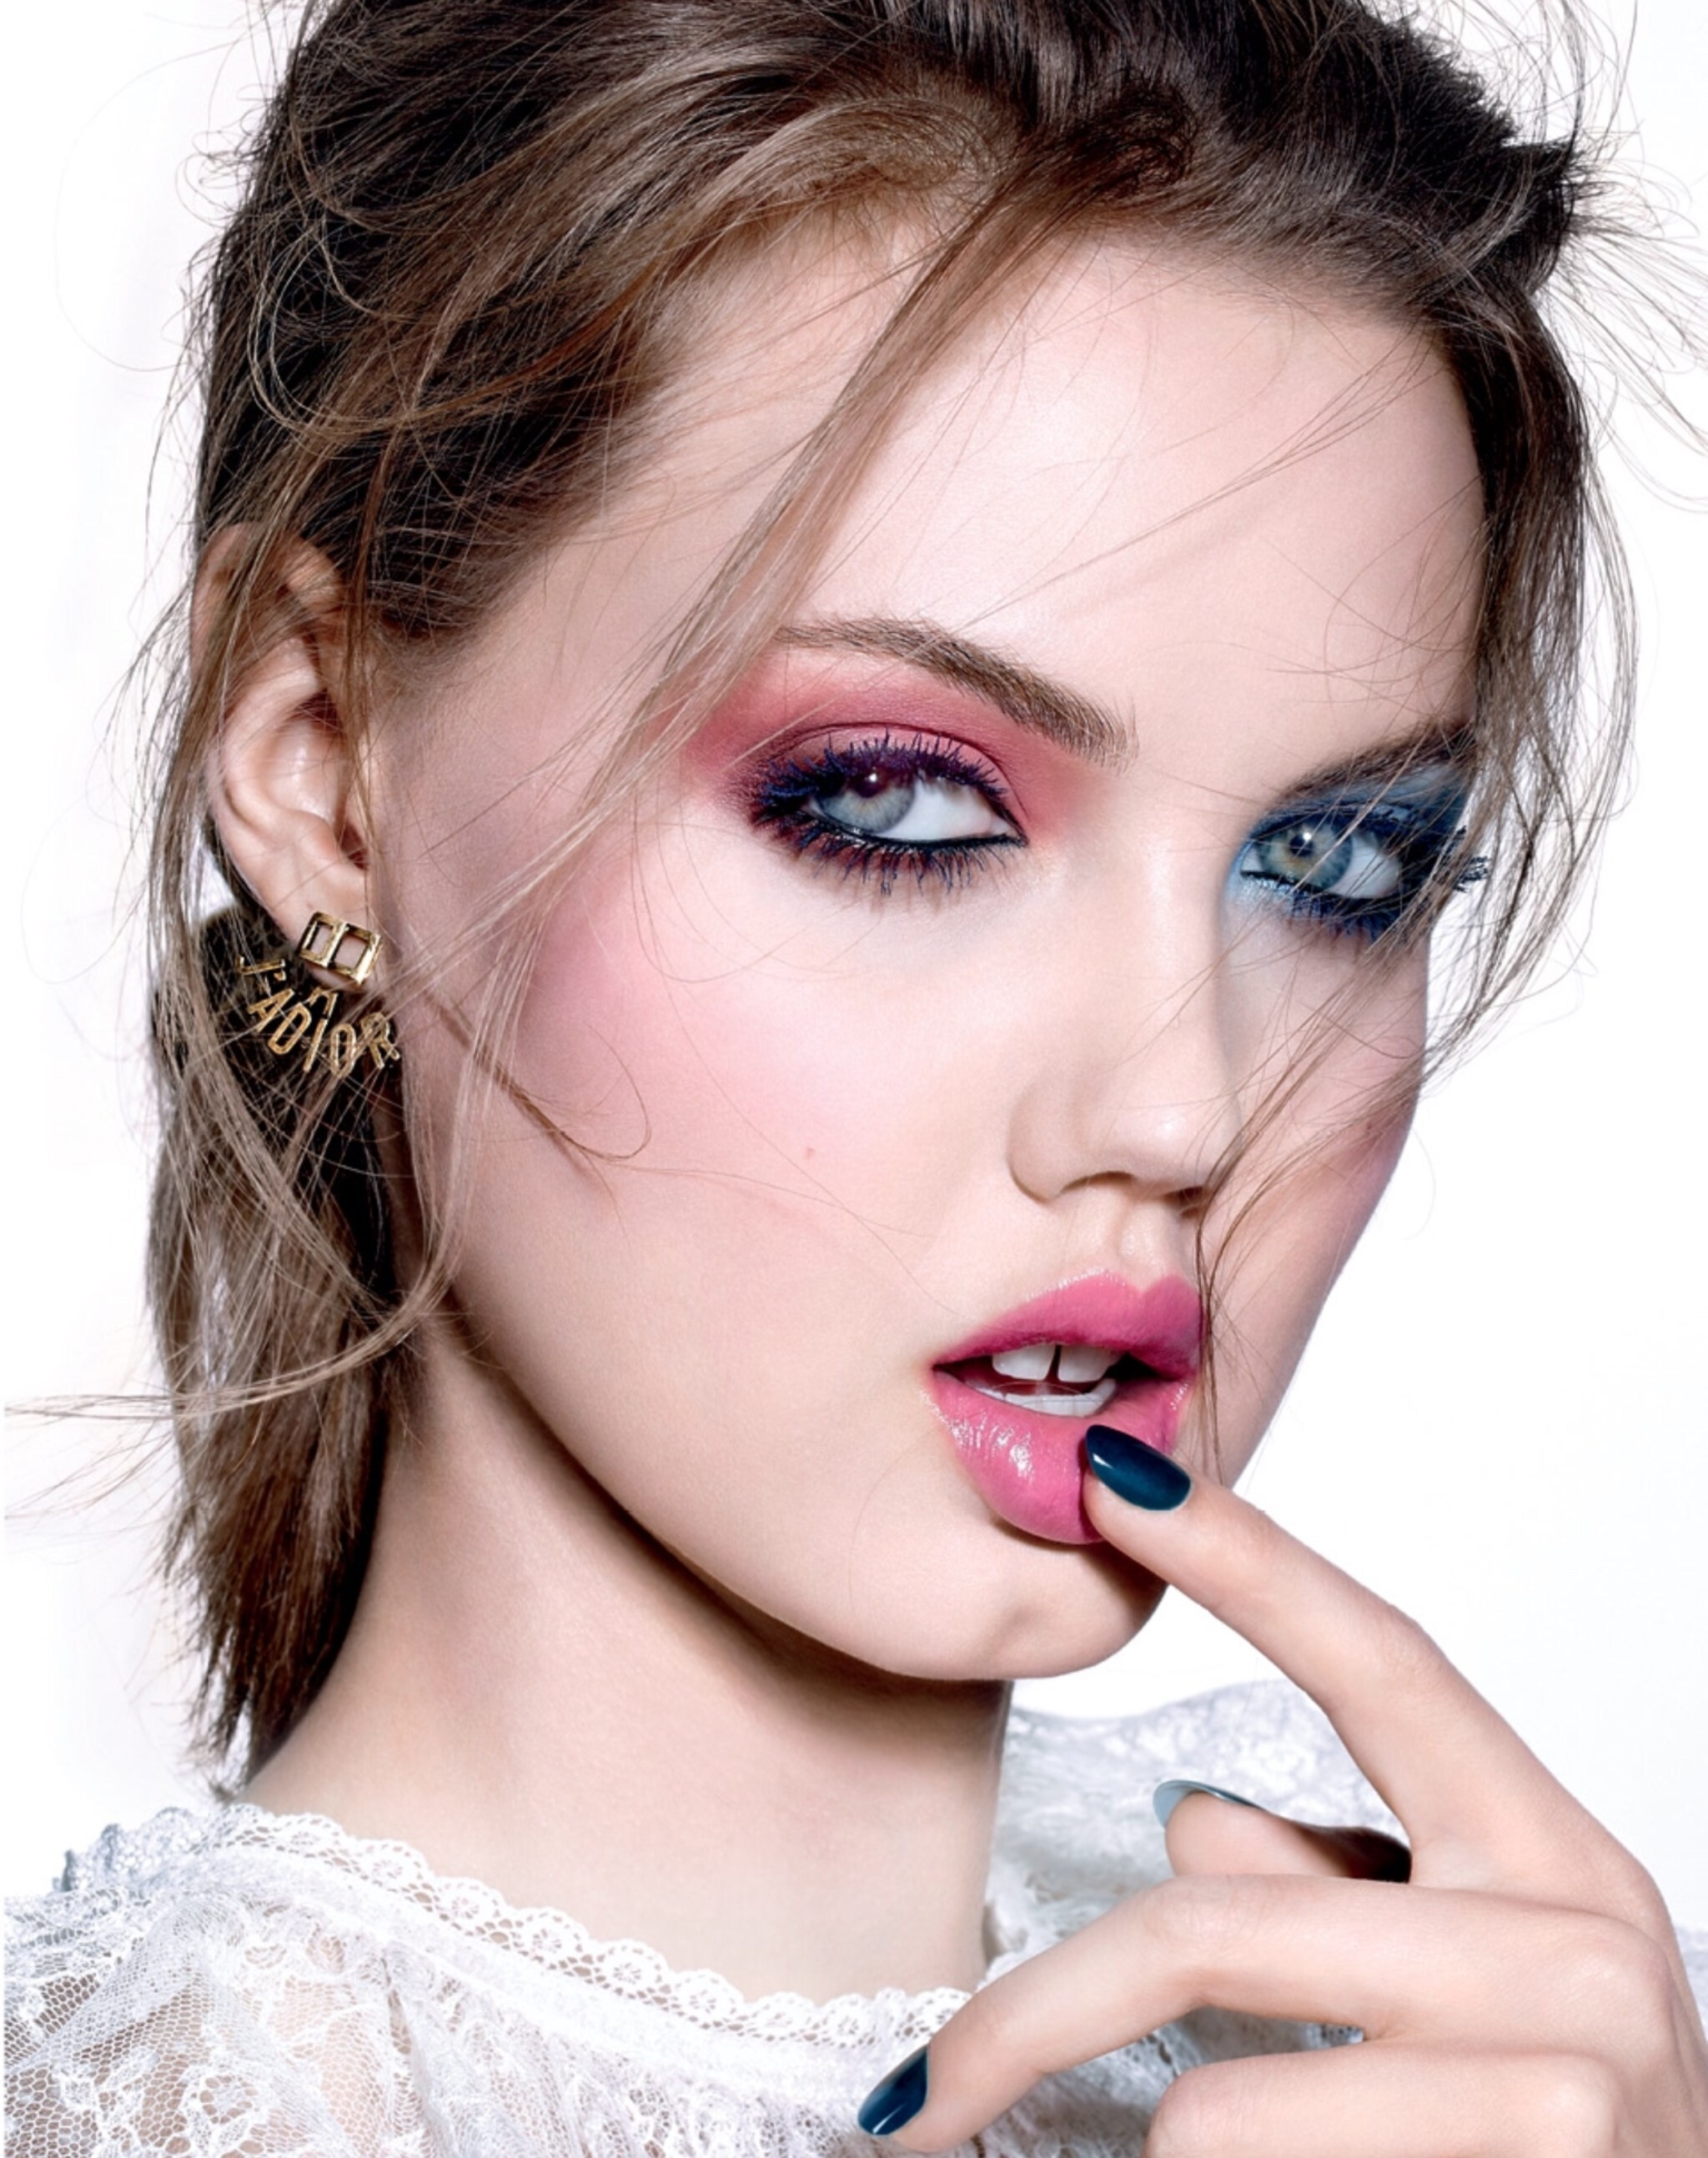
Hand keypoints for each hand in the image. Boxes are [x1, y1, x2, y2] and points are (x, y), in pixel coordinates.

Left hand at [858, 1430, 1707, 2154]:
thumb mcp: (1489, 2003)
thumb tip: (1192, 1822)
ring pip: (1213, 2102)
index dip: (1244, 1560)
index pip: (1383, 1662)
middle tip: (912, 2096)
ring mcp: (1565, 2062)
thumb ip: (1345, 1898)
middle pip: (1210, 1922)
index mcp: (1551, 1858)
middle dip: (1031, 2018)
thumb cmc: (1568, 2157)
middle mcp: (1575, 1934)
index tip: (1111, 1476)